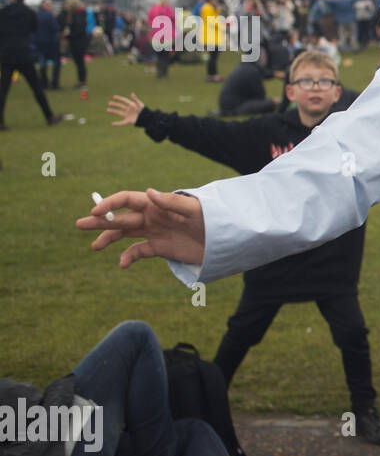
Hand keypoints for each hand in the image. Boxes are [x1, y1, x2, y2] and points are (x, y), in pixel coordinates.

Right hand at [76, 188, 205, 267]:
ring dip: (108, 238)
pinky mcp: (160, 248)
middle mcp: (151, 216)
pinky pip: (138, 252)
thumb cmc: (212, 219)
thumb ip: (172, 202)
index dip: (110, 204)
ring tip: (94, 246)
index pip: (127, 200)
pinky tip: (122, 264)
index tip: (95, 211)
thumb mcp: (194, 210)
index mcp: (157, 204)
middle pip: (120, 217)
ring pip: (124, 234)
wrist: (224, 240)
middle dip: (100, 220)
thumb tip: (148, 192)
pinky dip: (129, 257)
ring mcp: (154, 232)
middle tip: (79, 224)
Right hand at [106, 93, 144, 125]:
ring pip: (119, 113)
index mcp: (132, 105)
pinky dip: (117, 123)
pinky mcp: (129, 121)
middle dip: (115, 104)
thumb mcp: (140, 105)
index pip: (124, 101)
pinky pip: (122, 122)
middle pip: (120, 106)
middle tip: (109, 103)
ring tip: (107, 110)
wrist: (148, 119)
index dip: (119, 98)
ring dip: (113, 111)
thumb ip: (135, 100)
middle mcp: (129, 110)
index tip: (114, 97)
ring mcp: (128, 115)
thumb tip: (131, 93)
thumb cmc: (145, 111)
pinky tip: (112, 124)